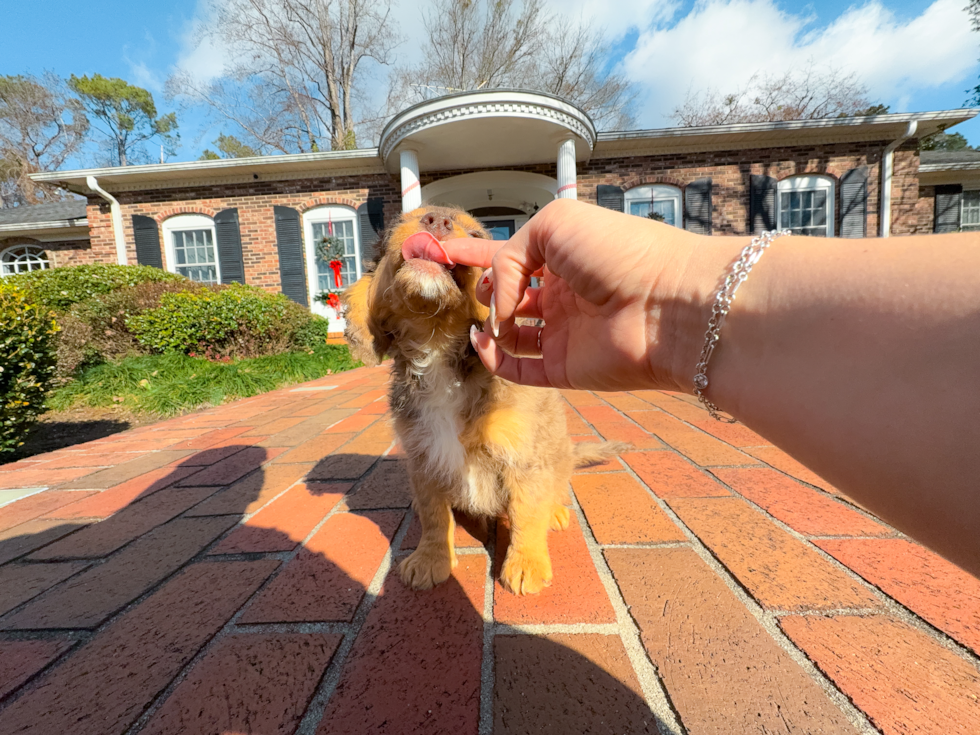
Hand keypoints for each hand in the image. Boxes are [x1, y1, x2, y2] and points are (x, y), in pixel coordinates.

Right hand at [443, 199, 738, 390]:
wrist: (665, 303)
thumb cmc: (619, 252)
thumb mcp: (553, 226)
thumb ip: (509, 255)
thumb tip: (497, 299)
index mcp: (564, 255)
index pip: (509, 253)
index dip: (473, 253)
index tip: (438, 253)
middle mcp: (563, 293)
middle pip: (508, 295)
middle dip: (482, 291)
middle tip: (468, 287)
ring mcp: (563, 331)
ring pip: (509, 333)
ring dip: (489, 325)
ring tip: (488, 316)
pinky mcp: (564, 367)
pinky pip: (517, 368)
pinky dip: (494, 358)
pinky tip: (483, 341)